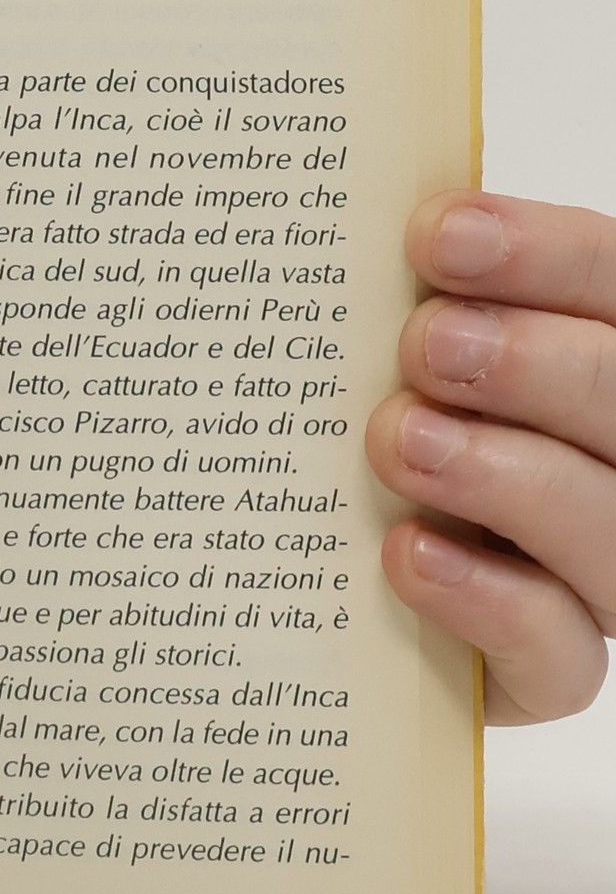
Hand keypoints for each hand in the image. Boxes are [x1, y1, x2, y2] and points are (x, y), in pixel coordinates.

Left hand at [368, 191, 615, 722]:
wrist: (309, 599)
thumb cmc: (351, 438)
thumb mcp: (370, 358)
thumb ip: (394, 301)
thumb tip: (349, 221)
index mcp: (589, 359)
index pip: (613, 287)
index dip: (547, 256)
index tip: (440, 235)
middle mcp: (614, 464)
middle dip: (534, 363)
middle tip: (427, 343)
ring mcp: (593, 574)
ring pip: (607, 527)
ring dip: (505, 474)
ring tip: (401, 439)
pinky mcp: (543, 672)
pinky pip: (562, 656)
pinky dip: (490, 602)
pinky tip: (407, 554)